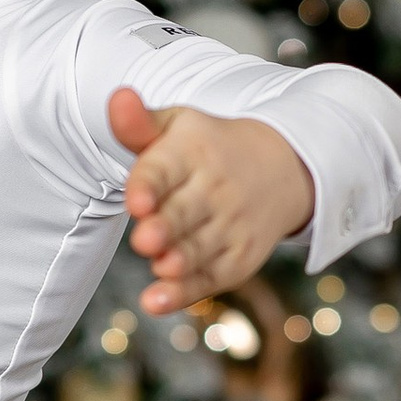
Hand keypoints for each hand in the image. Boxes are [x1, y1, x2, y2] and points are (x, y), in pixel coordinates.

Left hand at [110, 88, 313, 314]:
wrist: (283, 168)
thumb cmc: (208, 149)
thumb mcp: (177, 126)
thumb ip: (139, 124)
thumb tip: (118, 98)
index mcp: (193, 151)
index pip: (165, 167)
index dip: (150, 184)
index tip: (136, 200)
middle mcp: (215, 189)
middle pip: (185, 212)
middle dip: (167, 226)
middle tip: (145, 239)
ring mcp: (231, 225)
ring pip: (199, 248)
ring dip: (180, 261)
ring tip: (162, 267)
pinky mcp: (239, 258)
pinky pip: (209, 278)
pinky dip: (184, 293)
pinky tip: (156, 302)